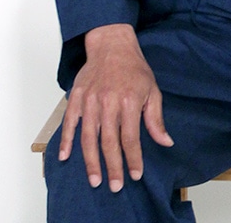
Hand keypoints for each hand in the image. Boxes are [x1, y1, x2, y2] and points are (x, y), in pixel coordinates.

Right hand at [58, 24, 173, 191]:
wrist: (112, 44)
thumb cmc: (134, 68)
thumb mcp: (152, 89)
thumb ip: (155, 118)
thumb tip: (165, 141)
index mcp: (129, 100)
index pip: (131, 136)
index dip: (134, 157)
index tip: (136, 174)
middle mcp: (108, 101)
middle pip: (109, 141)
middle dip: (112, 166)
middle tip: (115, 186)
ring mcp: (90, 100)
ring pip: (88, 137)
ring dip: (91, 160)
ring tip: (94, 179)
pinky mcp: (77, 97)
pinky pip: (69, 122)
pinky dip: (66, 140)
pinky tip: (65, 157)